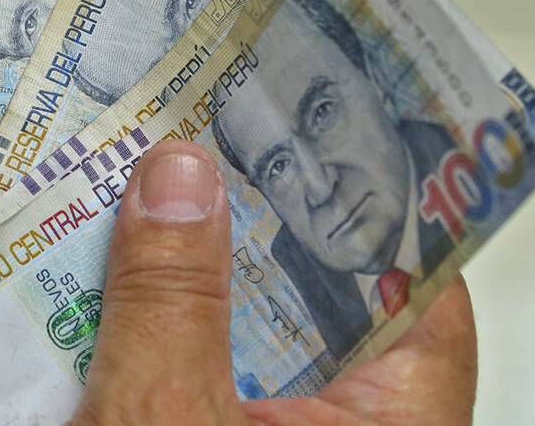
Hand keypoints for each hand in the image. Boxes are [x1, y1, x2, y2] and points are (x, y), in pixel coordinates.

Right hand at [71, 140, 476, 425]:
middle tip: (220, 150)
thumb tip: (175, 176)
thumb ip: (170, 297)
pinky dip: (164, 335)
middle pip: (324, 313)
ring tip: (155, 197)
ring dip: (196, 283)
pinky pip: (203, 379)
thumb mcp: (160, 414)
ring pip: (251, 346)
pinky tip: (112, 288)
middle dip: (258, 233)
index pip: (422, 302)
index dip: (382, 213)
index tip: (336, 136)